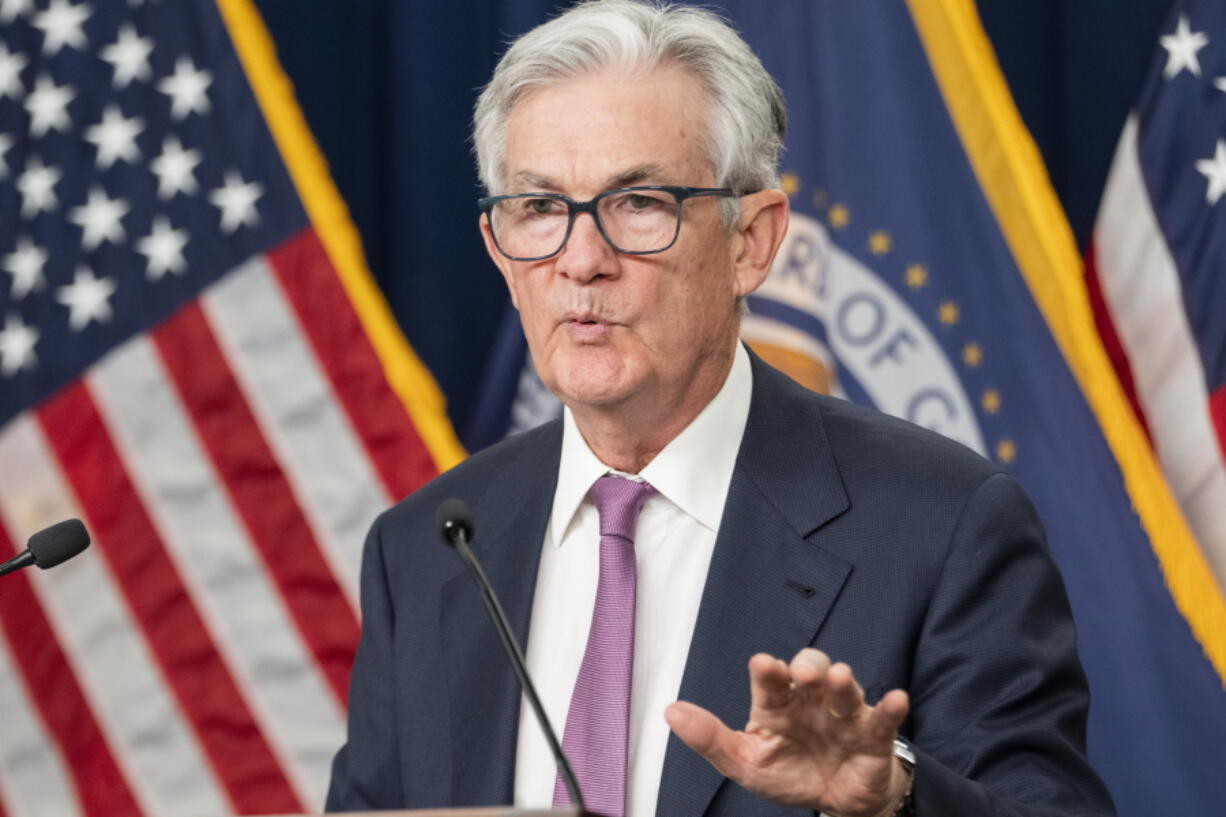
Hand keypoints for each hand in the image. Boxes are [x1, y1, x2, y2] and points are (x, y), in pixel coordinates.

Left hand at [665, 648, 910, 816]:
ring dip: (842, 681)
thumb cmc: (788, 771)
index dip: (767, 672)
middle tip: (802, 674)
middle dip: (807, 667)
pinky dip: (891, 707)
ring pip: (844, 689)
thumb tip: (670, 712)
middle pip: (810, 670)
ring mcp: (842, 715)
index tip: (762, 665)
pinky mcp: (872, 735)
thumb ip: (710, 739)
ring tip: (839, 678)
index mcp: (776, 705)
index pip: (770, 681)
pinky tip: (895, 699)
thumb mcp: (745, 762)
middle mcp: (810, 701)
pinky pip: (884, 718)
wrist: (835, 802)